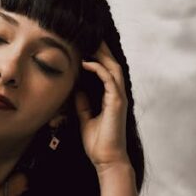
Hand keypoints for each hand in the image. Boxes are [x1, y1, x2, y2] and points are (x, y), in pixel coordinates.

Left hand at [74, 40, 130, 172]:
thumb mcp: (85, 119)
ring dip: (102, 55)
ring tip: (90, 43)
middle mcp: (117, 95)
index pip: (107, 71)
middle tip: (89, 36)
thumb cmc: (97, 143)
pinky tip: (87, 64)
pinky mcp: (117, 103)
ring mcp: (119, 98)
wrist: (106, 159)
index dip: (99, 58)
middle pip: (112, 65)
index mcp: (110, 98)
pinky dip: (99, 69)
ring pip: (113, 68)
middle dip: (102, 50)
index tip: (86, 46)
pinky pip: (109, 80)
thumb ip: (83, 103)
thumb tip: (77, 89)